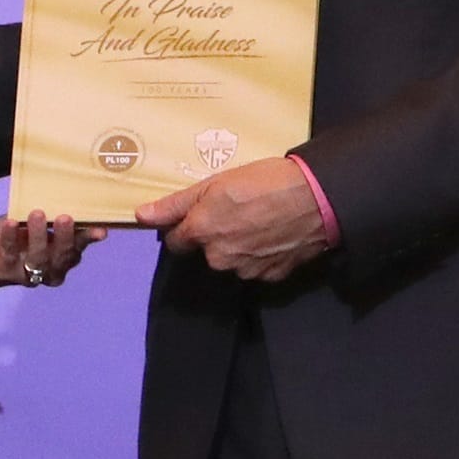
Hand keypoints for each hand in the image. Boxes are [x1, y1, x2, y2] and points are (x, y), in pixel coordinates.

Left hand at [0, 211, 99, 288]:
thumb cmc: (15, 234)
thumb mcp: (36, 224)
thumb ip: (54, 218)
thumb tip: (76, 200)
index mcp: (61, 258)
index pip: (78, 249)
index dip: (88, 240)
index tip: (100, 229)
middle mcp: (48, 271)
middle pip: (61, 258)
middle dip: (65, 238)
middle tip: (65, 217)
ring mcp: (27, 274)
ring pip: (39, 259)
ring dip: (39, 236)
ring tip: (37, 214)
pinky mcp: (4, 272)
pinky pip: (9, 254)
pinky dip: (10, 237)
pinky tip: (10, 222)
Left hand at [139, 157, 330, 281]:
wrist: (317, 198)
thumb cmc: (266, 182)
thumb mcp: (216, 182)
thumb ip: (176, 203)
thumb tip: (141, 215)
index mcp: (202, 231)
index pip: (175, 241)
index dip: (186, 227)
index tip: (201, 214)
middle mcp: (219, 257)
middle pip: (206, 251)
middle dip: (216, 236)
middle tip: (238, 212)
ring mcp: (245, 270)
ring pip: (232, 260)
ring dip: (239, 246)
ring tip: (260, 221)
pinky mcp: (270, 276)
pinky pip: (257, 267)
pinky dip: (261, 254)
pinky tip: (274, 235)